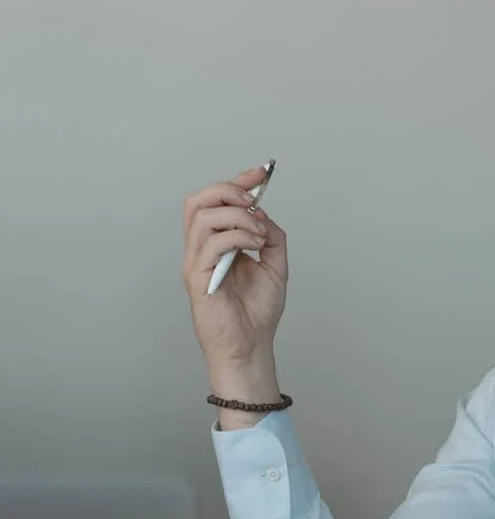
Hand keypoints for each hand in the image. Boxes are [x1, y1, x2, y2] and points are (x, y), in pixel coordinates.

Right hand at [181, 164, 287, 400]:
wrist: (251, 345)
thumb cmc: (257, 313)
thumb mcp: (275, 266)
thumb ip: (272, 237)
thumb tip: (264, 212)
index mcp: (216, 245)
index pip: (216, 202)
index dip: (238, 182)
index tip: (262, 172)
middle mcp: (200, 250)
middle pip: (198, 201)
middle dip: (228, 191)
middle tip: (254, 202)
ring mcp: (196, 262)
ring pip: (204, 217)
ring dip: (239, 217)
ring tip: (260, 235)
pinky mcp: (197, 277)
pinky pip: (211, 243)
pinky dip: (238, 236)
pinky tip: (255, 246)